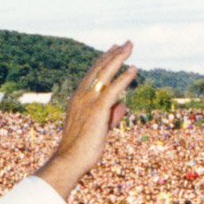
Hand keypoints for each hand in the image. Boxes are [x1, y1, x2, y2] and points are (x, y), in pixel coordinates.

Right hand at [34, 42, 137, 199]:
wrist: (69, 161)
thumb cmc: (82, 150)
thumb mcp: (98, 129)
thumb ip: (111, 116)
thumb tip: (123, 105)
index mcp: (78, 99)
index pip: (92, 75)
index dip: (103, 61)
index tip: (113, 51)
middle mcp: (81, 96)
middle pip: (98, 69)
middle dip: (113, 54)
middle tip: (125, 43)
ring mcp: (88, 101)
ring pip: (105, 73)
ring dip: (119, 58)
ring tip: (130, 46)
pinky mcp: (97, 109)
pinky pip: (113, 89)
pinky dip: (124, 78)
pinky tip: (133, 69)